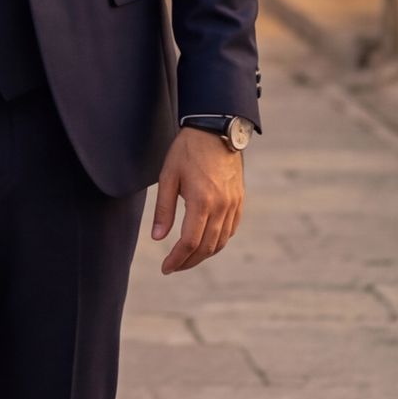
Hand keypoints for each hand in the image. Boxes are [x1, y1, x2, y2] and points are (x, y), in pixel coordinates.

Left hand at [151, 127, 244, 274]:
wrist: (216, 130)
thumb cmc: (187, 150)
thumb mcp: (168, 176)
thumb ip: (164, 209)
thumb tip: (158, 238)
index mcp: (201, 202)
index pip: (189, 243)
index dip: (176, 259)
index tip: (165, 268)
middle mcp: (221, 207)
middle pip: (206, 247)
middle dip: (188, 262)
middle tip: (173, 267)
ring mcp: (233, 205)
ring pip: (220, 242)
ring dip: (203, 255)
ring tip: (186, 258)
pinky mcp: (239, 200)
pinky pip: (231, 230)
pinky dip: (218, 242)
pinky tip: (205, 243)